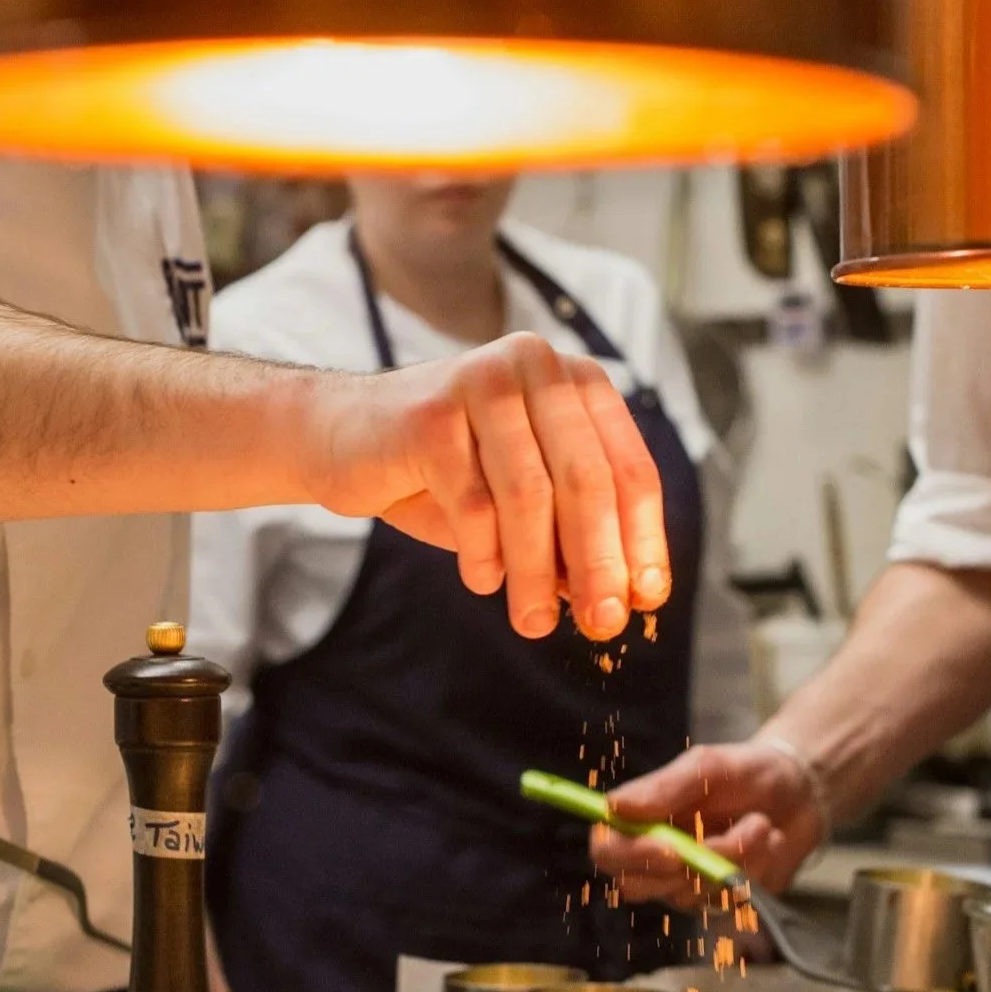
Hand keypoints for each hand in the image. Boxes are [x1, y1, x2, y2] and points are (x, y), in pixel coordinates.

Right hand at [297, 334, 668, 641]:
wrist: (342, 437)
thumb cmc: (445, 472)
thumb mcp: (520, 501)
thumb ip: (570, 533)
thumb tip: (624, 596)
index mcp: (575, 383)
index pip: (628, 469)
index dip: (643, 539)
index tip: (648, 598)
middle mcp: (535, 367)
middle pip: (586, 481)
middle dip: (599, 562)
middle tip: (602, 624)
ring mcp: (481, 383)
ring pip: (528, 495)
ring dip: (536, 571)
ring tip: (534, 622)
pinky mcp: (429, 414)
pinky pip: (471, 502)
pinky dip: (482, 554)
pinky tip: (482, 581)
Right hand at [591, 738, 828, 901]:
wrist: (801, 795)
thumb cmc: (748, 772)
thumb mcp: (709, 766)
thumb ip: (664, 786)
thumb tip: (615, 806)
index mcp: (642, 820)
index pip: (607, 850)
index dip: (630, 855)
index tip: (672, 847)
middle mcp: (656, 858)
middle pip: (637, 886)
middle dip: (693, 863)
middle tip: (740, 831)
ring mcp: (686, 885)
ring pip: (691, 893)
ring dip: (737, 856)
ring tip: (762, 823)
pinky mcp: (719, 903)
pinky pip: (726, 903)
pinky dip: (755, 871)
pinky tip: (768, 844)